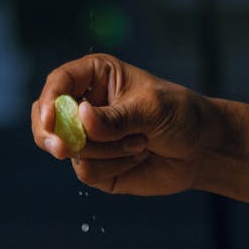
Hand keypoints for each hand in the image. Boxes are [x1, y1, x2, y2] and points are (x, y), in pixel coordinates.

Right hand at [31, 54, 213, 194]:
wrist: (202, 150)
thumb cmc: (179, 115)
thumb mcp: (150, 109)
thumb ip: (115, 118)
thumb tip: (81, 118)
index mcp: (95, 77)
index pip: (58, 83)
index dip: (48, 101)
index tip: (50, 121)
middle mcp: (85, 106)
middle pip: (46, 120)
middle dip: (52, 135)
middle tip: (62, 149)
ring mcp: (88, 139)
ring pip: (71, 151)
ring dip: (107, 152)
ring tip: (140, 143)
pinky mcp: (96, 167)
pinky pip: (87, 172)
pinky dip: (114, 167)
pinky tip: (138, 157)